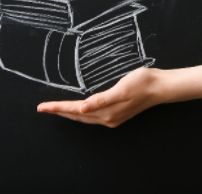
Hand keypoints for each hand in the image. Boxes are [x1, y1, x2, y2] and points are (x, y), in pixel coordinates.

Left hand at [37, 67, 163, 127]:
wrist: (159, 87)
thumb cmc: (141, 83)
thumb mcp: (121, 89)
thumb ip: (101, 100)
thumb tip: (82, 109)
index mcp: (106, 113)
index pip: (76, 111)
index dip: (58, 108)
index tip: (42, 107)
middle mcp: (107, 118)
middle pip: (77, 116)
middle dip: (59, 112)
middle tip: (42, 109)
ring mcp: (112, 117)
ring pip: (83, 117)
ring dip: (68, 113)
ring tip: (55, 109)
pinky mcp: (116, 112)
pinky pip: (92, 115)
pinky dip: (81, 112)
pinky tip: (80, 109)